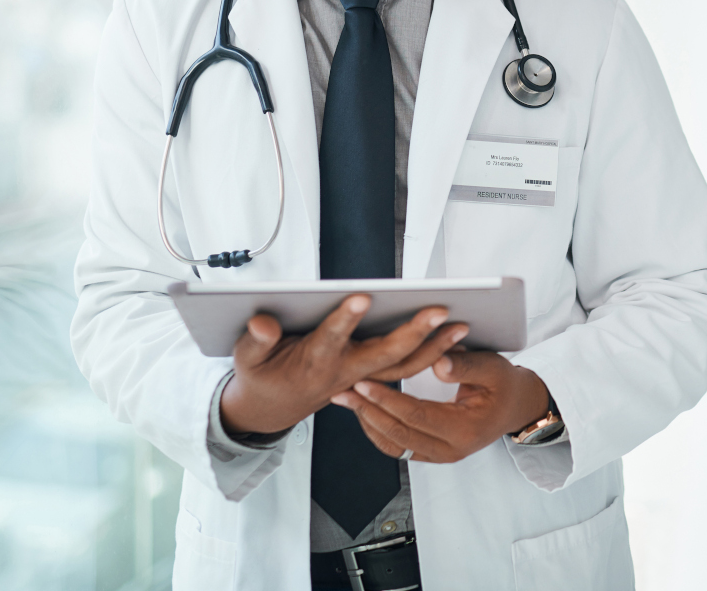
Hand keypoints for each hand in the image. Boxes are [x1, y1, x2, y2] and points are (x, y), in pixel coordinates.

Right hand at [219, 295, 468, 434]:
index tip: (362, 297)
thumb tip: (266, 321)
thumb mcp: (246, 358)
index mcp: (314, 363)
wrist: (272, 408)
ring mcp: (361, 378)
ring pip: (403, 367)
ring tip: (461, 324)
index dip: (345, 319)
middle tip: (439, 310)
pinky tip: (452, 336)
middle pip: (384, 356)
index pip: (330, 339)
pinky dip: (431, 356)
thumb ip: (255, 339)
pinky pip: (405, 369)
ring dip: (435, 348)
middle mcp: (344, 372)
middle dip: (413, 333)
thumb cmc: (261, 375)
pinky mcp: (370, 378)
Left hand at [329, 350, 548, 462]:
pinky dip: (377, 430)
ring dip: (367, 422)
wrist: (517, 406)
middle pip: (399, 434)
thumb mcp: (492, 367)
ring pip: (394, 445)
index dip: (387, 400)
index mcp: (465, 430)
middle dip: (366, 412)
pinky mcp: (432, 452)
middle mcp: (451, 450)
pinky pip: (398, 447)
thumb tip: (438, 362)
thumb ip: (464, 365)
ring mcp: (441, 455)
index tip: (362, 383)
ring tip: (345, 399)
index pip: (416, 416)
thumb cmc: (504, 384)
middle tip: (342, 391)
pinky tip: (363, 410)